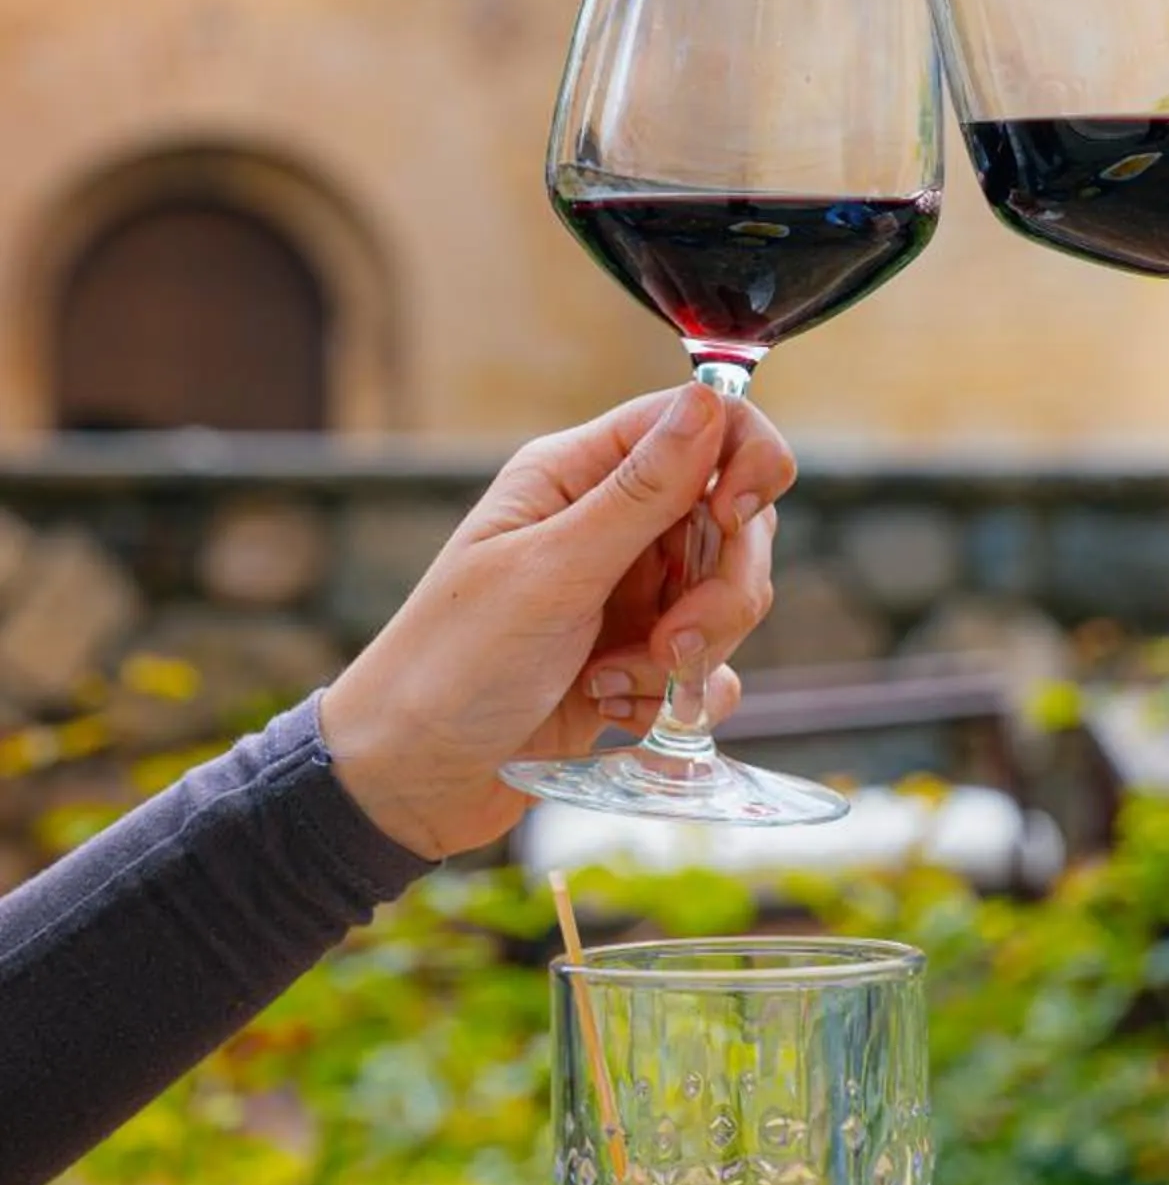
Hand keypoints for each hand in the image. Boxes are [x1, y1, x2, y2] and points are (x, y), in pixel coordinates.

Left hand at [321, 387, 794, 857]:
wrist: (411, 782)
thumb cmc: (452, 665)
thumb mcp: (549, 572)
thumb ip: (640, 493)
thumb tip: (708, 402)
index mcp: (577, 476)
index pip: (699, 424)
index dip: (742, 459)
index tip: (735, 515)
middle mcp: (611, 525)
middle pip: (732, 520)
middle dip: (722, 586)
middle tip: (674, 641)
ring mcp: (630, 596)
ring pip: (728, 597)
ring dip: (695, 650)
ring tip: (623, 684)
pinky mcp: (641, 663)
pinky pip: (712, 667)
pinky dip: (682, 696)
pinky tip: (619, 711)